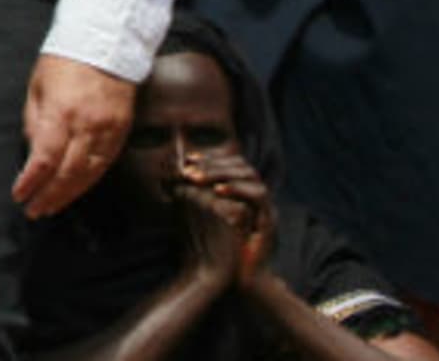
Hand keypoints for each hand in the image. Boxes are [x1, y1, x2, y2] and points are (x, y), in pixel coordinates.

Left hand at [13, 55, 135, 218]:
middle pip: (67, 172)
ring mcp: (108, 129)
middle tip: (34, 210)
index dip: (31, 182)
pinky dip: (89, 181)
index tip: (20, 194)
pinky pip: (104, 164)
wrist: (106, 42)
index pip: (44, 158)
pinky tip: (76, 190)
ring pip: (89, 174)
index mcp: (61, 112)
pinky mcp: (122, 131)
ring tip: (51, 207)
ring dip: (69, 195)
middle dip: (49, 196)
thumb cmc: (64, 60)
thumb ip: (33, 122)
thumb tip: (32, 153)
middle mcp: (87, 125)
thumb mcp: (37, 86)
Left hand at [183, 151, 275, 283]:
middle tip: (190, 165)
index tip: (188, 158)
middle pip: (241, 164)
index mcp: (241, 194)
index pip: (231, 162)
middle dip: (213, 162)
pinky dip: (238, 190)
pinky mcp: (269, 221)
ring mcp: (264, 208)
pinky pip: (259, 196)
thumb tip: (169, 176)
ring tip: (197, 177)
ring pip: (250, 175)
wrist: (239, 281)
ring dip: (222, 173)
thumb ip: (192, 196)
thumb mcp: (202, 218)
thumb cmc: (216, 251)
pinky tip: (217, 192)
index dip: (211, 158)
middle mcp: (255, 198)